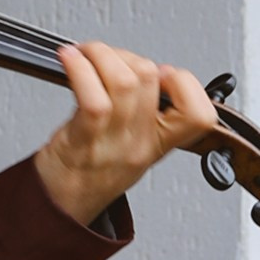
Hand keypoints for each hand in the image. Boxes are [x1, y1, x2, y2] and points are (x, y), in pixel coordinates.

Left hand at [33, 41, 217, 225]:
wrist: (59, 205)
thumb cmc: (89, 170)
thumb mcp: (132, 144)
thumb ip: (145, 110)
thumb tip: (144, 68)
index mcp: (159, 144)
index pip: (200, 114)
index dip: (185, 83)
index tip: (162, 72)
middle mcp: (140, 143)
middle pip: (151, 79)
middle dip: (127, 56)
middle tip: (106, 58)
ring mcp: (113, 142)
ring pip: (125, 81)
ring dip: (101, 54)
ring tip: (84, 54)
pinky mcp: (83, 139)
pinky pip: (92, 97)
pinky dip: (79, 68)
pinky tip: (70, 60)